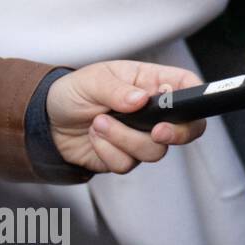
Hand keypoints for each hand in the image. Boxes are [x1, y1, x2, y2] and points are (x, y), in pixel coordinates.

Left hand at [47, 61, 206, 173]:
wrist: (47, 122)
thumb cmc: (74, 92)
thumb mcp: (93, 80)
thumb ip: (117, 90)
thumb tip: (141, 99)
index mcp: (152, 84)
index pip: (188, 87)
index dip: (197, 97)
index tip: (184, 106)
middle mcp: (153, 112)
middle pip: (187, 129)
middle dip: (175, 134)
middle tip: (156, 131)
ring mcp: (142, 137)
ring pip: (154, 150)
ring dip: (123, 139)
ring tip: (99, 123)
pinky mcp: (126, 157)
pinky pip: (127, 164)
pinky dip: (107, 152)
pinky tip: (95, 138)